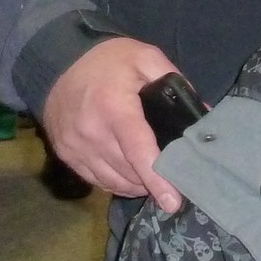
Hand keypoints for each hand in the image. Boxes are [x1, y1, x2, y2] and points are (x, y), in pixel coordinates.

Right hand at [42, 37, 184, 211]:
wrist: (58, 61)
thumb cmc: (109, 60)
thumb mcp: (146, 58)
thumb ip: (175, 82)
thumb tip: (202, 114)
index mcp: (115, 108)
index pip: (139, 152)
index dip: (158, 179)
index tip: (173, 202)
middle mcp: (91, 133)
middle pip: (128, 172)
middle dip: (153, 182)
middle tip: (175, 180)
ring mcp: (75, 147)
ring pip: (112, 181)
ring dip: (137, 185)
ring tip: (156, 179)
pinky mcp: (66, 155)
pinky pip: (96, 180)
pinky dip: (117, 183)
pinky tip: (133, 177)